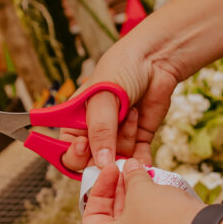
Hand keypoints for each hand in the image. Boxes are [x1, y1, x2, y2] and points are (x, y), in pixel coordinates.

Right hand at [60, 42, 182, 170]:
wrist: (156, 59)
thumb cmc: (121, 69)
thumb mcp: (103, 98)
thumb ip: (101, 131)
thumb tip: (100, 163)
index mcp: (75, 122)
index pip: (66, 152)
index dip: (73, 156)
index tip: (83, 146)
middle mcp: (94, 134)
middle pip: (91, 164)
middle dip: (103, 159)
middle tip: (114, 147)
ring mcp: (117, 138)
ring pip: (117, 160)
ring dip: (126, 143)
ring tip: (132, 113)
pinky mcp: (139, 139)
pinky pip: (137, 160)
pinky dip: (141, 161)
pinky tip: (143, 151)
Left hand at [82, 159, 202, 223]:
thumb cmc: (163, 221)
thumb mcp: (142, 191)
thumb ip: (131, 177)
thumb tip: (131, 167)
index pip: (92, 215)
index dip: (102, 187)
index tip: (113, 169)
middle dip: (122, 194)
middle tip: (130, 172)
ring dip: (138, 205)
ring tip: (147, 180)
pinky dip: (152, 219)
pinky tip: (160, 198)